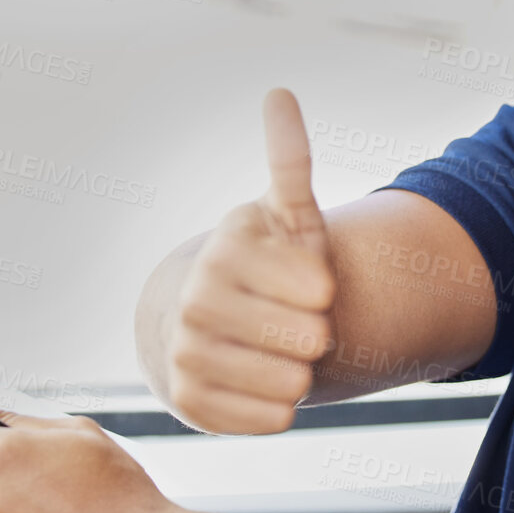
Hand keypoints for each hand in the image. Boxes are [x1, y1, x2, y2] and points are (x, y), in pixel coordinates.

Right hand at [165, 88, 337, 432]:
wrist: (209, 324)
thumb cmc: (266, 265)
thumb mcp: (286, 214)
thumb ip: (289, 161)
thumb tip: (278, 93)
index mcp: (226, 249)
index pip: (316, 286)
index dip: (327, 291)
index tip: (312, 285)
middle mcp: (195, 299)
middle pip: (306, 338)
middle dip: (317, 334)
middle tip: (300, 324)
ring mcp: (186, 352)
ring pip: (289, 384)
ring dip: (303, 372)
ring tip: (285, 353)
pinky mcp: (188, 402)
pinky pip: (269, 419)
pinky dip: (283, 409)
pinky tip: (270, 383)